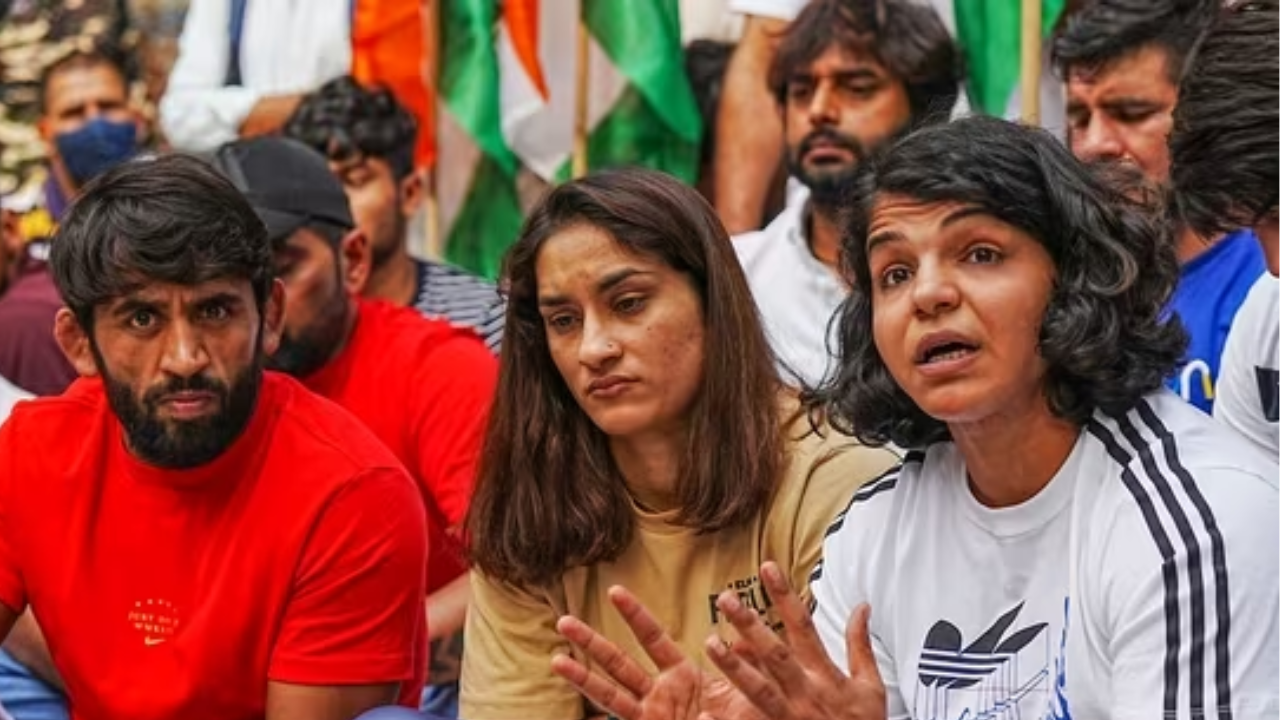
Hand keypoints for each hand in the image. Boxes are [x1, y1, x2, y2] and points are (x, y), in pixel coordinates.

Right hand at [551, 586, 764, 719]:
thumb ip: (744, 665)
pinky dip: (599, 713)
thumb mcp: (749, 689)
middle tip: (562, 619)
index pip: (653, 638)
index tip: (615, 590)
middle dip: (591, 642)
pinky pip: (621, 719)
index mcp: (683, 677)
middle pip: (618, 662)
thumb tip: (741, 638)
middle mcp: (660, 695)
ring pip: (610, 695)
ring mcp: (652, 717)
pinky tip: (585, 710)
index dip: (634, 615)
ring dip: (582, 678)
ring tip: (555, 660)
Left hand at [704, 562, 885, 719]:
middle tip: (727, 600)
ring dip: (733, 667)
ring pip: (758, 689)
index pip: (803, 626)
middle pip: (775, 653)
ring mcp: (790, 716)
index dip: (785, 595)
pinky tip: (706, 710)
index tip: (768, 568)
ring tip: (710, 644)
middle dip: (751, 625)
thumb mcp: (871, 685)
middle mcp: (806, 693)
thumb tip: (861, 607)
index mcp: (826, 675)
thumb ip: (860, 644)